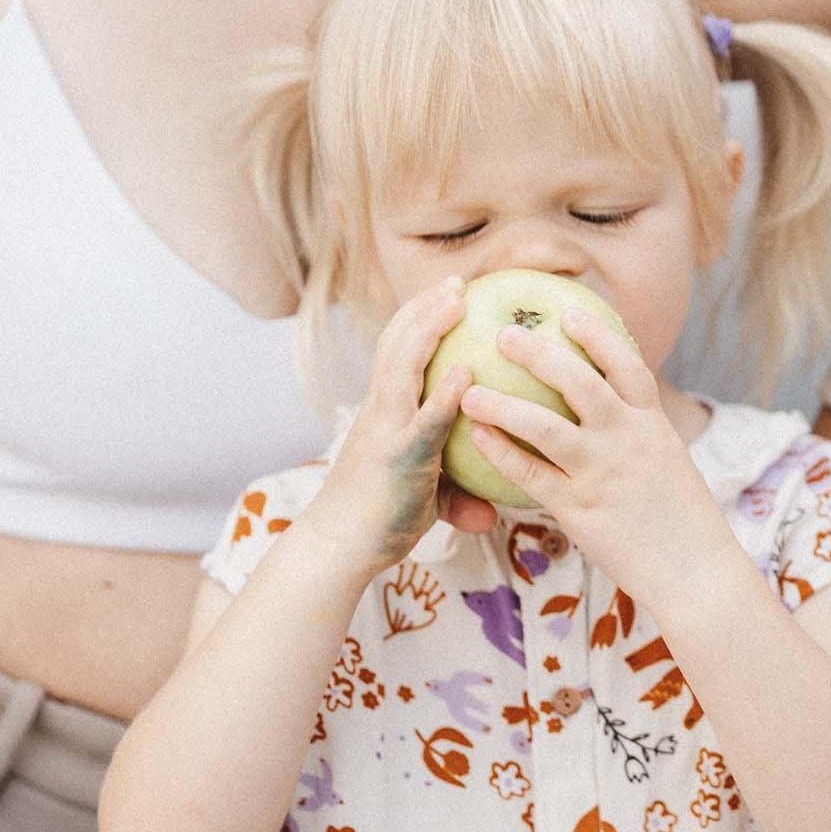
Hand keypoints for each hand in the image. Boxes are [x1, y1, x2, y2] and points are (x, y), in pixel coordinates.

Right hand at [301, 277, 483, 574]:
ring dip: (430, 329)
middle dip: (424, 308)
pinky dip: (443, 394)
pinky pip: (424, 421)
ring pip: (403, 367)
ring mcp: (387, 431)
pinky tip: (465, 373)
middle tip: (458, 280)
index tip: (446, 292)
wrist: (339, 550)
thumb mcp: (425, 499)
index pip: (396, 353)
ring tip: (457, 300)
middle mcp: (382, 413)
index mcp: (385, 413)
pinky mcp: (398, 459)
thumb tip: (491, 514)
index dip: (417, 320)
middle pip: (397, 345)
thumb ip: (456, 496)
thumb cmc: (379, 523)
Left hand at [457, 308, 727, 587]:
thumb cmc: (680, 520)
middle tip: (504, 335)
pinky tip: (478, 438)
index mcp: (654, 425)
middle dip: (539, 353)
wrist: (695, 570)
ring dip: (504, 404)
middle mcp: (628, 440)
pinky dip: (502, 453)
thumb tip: (610, 414)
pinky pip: (531, 475)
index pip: (627, 365)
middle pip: (580, 382)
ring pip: (545, 426)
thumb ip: (639, 436)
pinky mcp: (581, 509)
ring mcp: (603, 473)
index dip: (598, 335)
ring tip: (470, 389)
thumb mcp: (668, 463)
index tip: (570, 311)